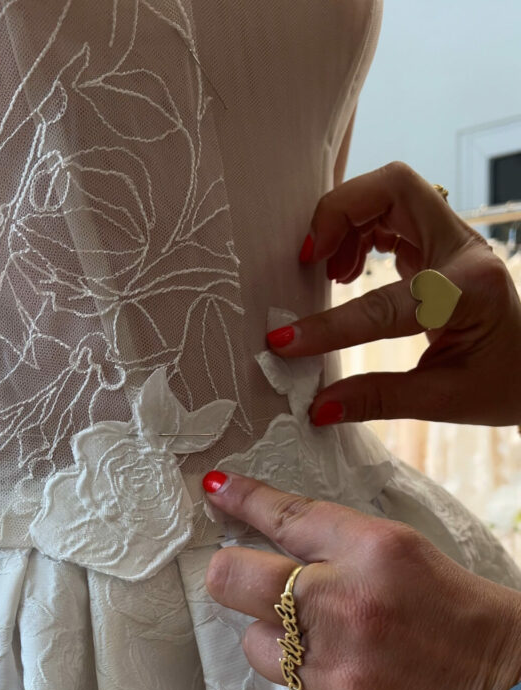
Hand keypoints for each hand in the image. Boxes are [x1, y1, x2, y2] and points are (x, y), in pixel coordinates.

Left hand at [204, 470, 520, 689]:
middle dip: (231, 576)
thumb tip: (287, 550)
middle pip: (233, 580)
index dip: (244, 500)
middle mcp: (346, 609)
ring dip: (287, 650)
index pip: (287, 515)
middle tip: (251, 585)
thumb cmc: (479, 630)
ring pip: (261, 652)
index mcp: (377, 553)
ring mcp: (337, 677)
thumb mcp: (416, 564)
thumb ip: (348, 553)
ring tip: (346, 658)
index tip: (218, 491)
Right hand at [268, 162, 520, 426]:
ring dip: (346, 219)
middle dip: (340, 211)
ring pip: (391, 190)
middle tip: (310, 259)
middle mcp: (466, 251)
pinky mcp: (441, 242)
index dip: (333, 323)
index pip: (389, 300)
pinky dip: (358, 230)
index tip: (285, 340)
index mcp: (472, 292)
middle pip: (396, 186)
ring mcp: (455, 239)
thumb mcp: (445, 401)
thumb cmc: (504, 385)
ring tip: (328, 271)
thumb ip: (379, 399)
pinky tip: (346, 270)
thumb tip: (319, 407)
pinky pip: (392, 211)